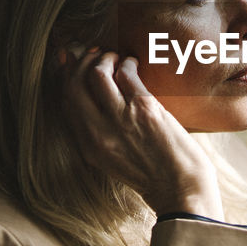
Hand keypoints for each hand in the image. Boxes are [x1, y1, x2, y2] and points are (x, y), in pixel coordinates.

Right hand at [58, 47, 222, 218]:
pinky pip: (126, 74)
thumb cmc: (153, 176)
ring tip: (114, 56)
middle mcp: (98, 132)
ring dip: (103, 58)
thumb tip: (96, 104)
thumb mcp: (114, 160)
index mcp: (88, 146)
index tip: (69, 62)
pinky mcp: (145, 110)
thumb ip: (100, 135)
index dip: (65, 77)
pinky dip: (126, 62)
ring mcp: (121, 120)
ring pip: (97, 74)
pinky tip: (132, 63)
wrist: (181, 190)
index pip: (66, 103)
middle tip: (94, 55)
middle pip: (74, 85)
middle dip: (80, 63)